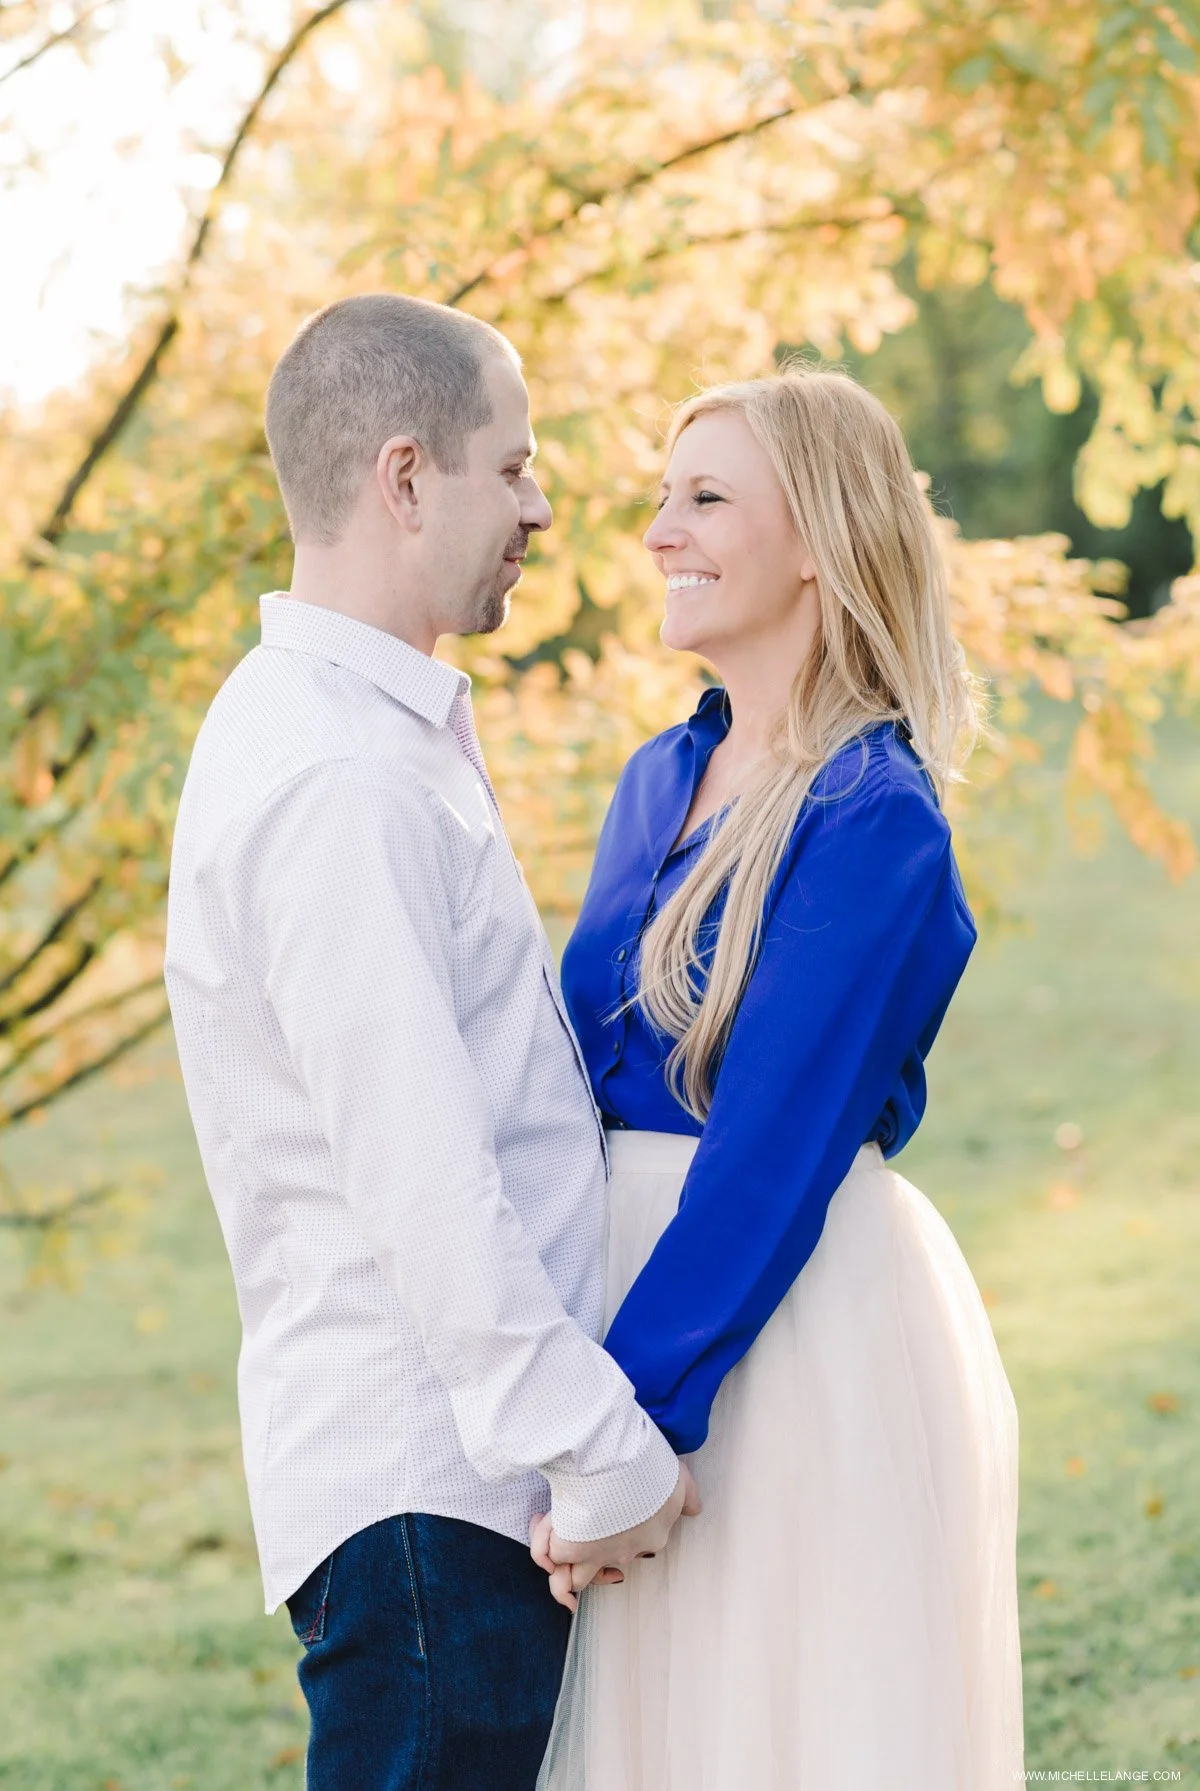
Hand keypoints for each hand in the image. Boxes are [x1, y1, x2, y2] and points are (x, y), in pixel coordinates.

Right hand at [529, 1461, 701, 1610]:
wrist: (616, 1465)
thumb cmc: (648, 1468)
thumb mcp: (678, 1479)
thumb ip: (688, 1496)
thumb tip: (695, 1509)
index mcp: (653, 1536)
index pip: (641, 1548)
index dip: (626, 1536)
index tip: (618, 1518)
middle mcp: (624, 1553)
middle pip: (607, 1570)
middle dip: (595, 1567)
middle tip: (582, 1559)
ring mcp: (595, 1554)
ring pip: (574, 1581)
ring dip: (564, 1582)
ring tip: (559, 1581)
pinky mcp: (569, 1547)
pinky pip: (548, 1558)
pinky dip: (541, 1549)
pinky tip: (540, 1534)